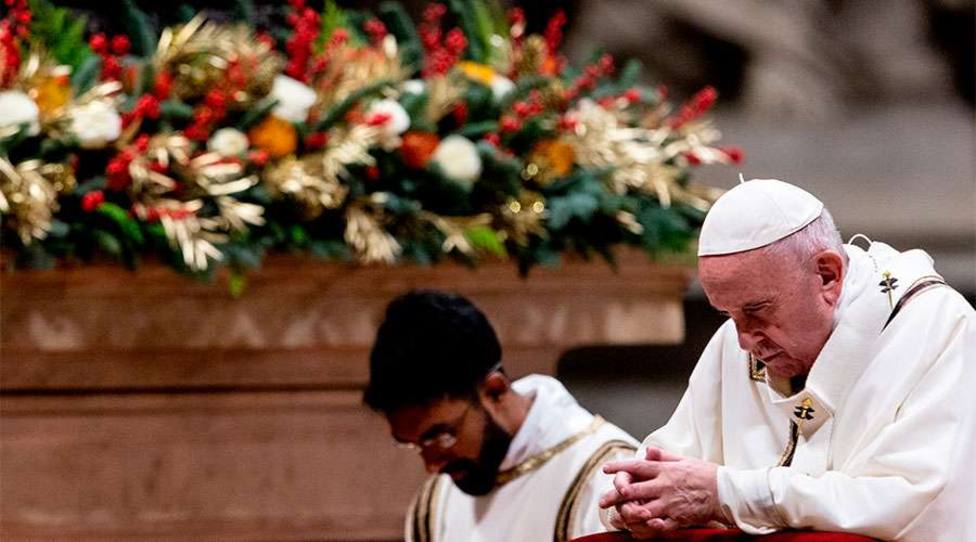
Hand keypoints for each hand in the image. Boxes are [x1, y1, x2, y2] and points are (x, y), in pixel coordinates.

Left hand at [599, 447, 720, 535]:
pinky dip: (648, 526)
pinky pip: (659, 524)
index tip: (605, 469)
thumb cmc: (705, 474)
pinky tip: (638, 528)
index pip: (636, 467)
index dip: (619, 467)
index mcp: (664, 470)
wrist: (725, 491)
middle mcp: (664, 486)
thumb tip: (648, 450)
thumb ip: (663, 456)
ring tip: (616, 516)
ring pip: (642, 509)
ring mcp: (670, 503)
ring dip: (627, 513)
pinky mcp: (678, 517)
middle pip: (633, 490)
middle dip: (614, 496)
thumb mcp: (683, 459)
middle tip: (602, 501)